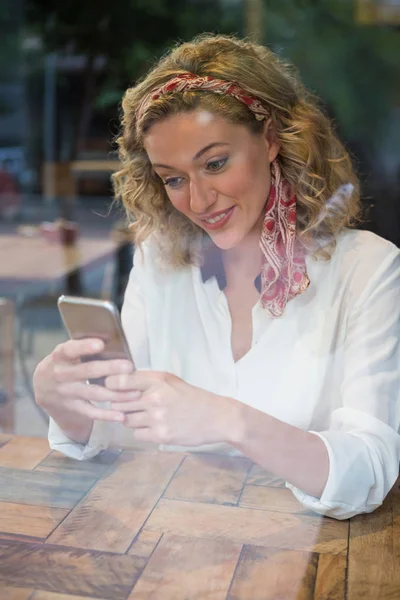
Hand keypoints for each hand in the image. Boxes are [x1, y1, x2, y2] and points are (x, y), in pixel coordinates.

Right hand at [33, 338, 137, 425]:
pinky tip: (121, 416)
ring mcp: (67, 393)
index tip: (100, 344)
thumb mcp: (66, 352)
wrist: (43, 387)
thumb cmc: (64, 363)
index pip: (70, 350)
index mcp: (60, 356)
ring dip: (116, 394)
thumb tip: (112, 337)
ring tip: (135, 393)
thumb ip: (83, 346)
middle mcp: (61, 374)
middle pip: (87, 371)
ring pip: (94, 394)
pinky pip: (91, 412)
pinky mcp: (73, 407)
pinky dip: (106, 415)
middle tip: (129, 367)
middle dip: (109, 369)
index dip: (84, 347)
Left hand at [105, 370, 241, 445]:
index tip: (110, 389)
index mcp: (157, 380)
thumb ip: (147, 380)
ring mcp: (157, 418)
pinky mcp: (160, 436)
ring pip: (126, 420)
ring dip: (131, 419)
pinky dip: (141, 432)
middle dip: (120, 405)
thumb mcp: (171, 381)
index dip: (110, 385)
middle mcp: (155, 398)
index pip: (120, 381)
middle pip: (119, 403)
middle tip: (129, 406)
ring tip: (146, 417)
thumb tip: (118, 382)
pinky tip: (153, 427)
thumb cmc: (192, 397)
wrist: (216, 418)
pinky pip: (136, 434)